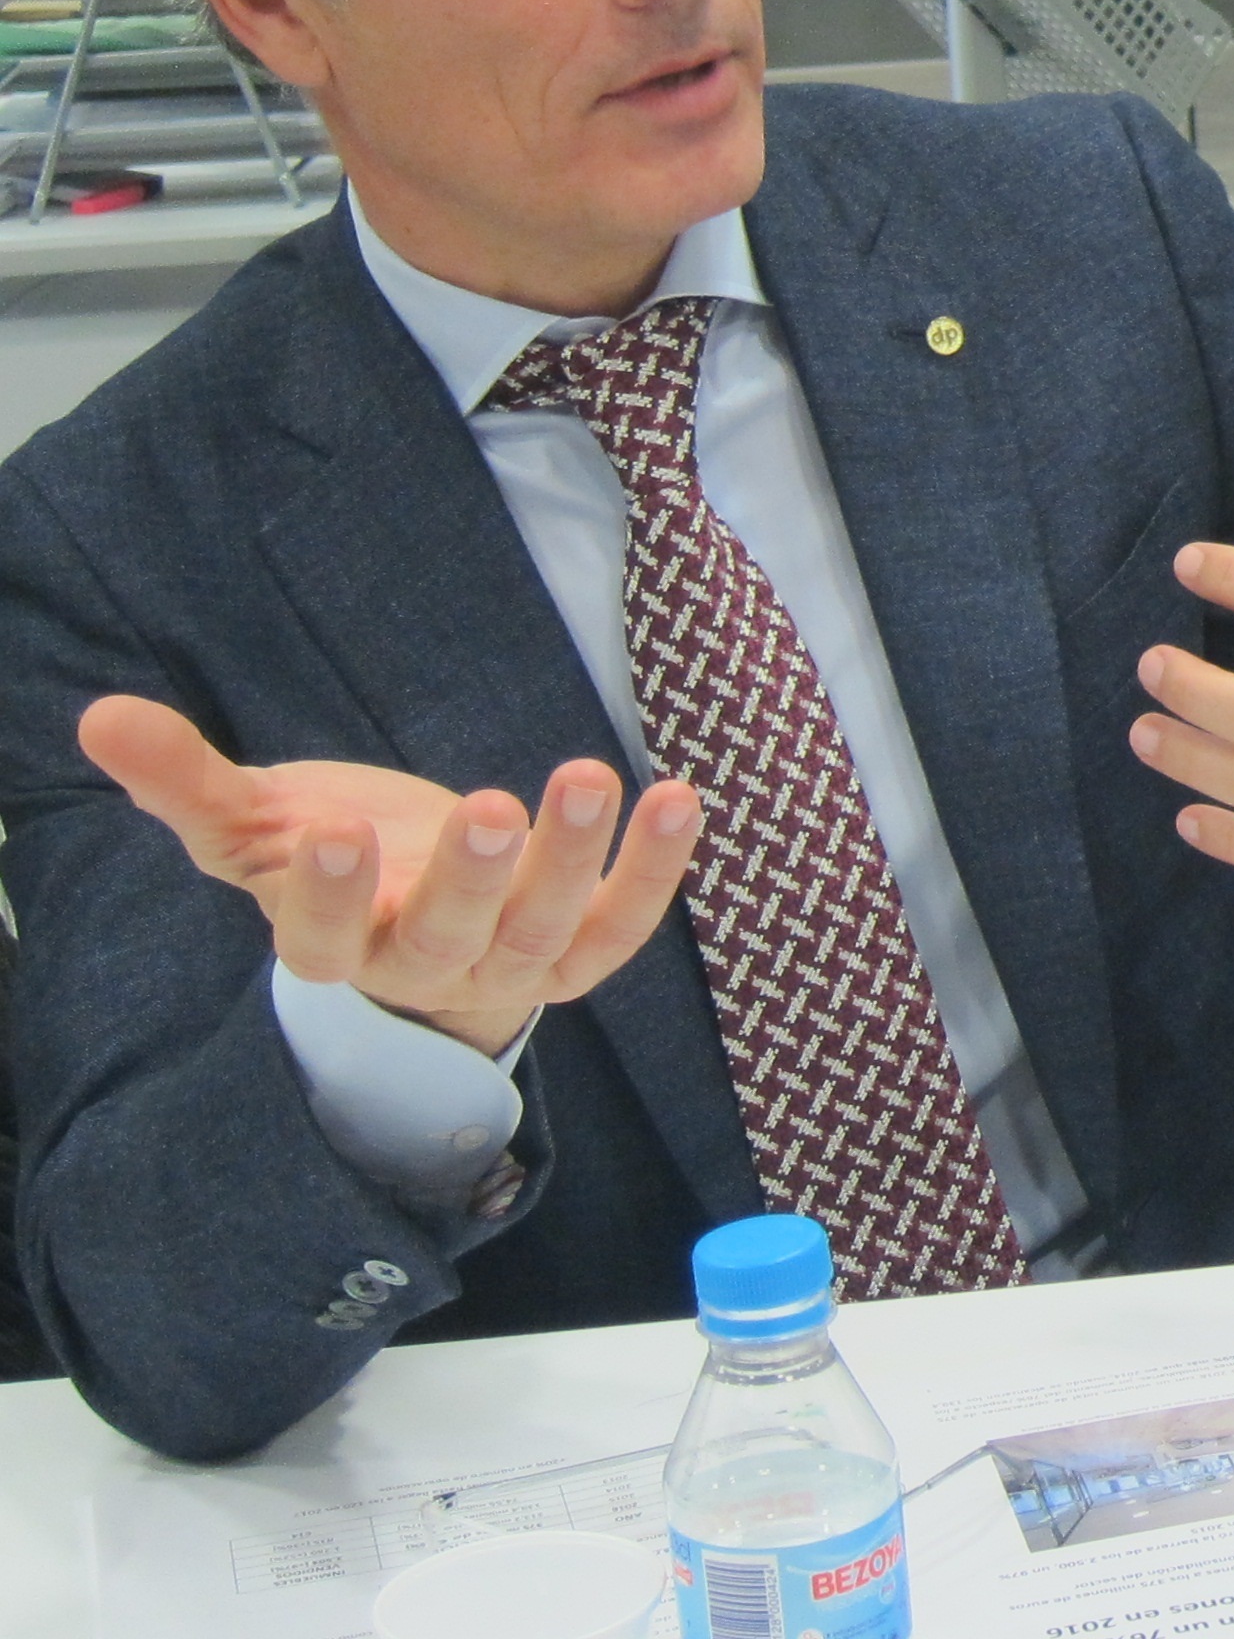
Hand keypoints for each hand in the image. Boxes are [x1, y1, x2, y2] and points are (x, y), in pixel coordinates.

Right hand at [79, 696, 701, 1058]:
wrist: (414, 914)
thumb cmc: (334, 856)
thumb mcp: (253, 822)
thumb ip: (186, 780)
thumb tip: (101, 718)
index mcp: (336, 947)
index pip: (321, 943)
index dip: (327, 896)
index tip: (330, 832)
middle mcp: (425, 968)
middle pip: (446, 941)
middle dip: (468, 877)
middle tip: (484, 806)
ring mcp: (508, 962)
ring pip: (543, 932)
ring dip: (573, 860)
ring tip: (591, 776)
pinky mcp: (577, 946)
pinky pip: (622, 924)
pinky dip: (655, 871)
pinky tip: (679, 797)